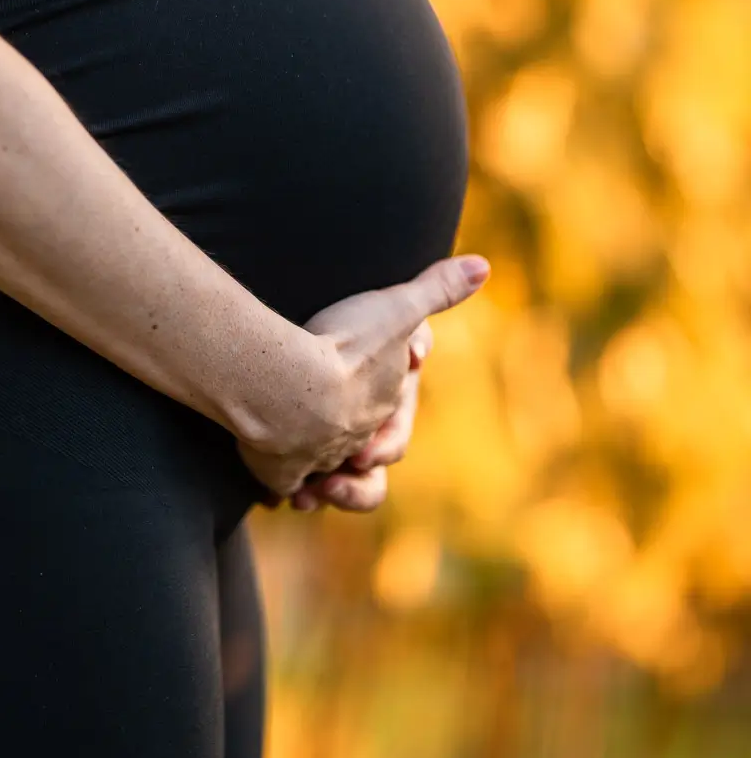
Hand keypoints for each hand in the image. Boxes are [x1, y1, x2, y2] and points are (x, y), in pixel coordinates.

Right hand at [236, 255, 488, 504]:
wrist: (288, 388)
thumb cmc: (346, 348)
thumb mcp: (396, 308)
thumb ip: (436, 290)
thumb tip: (483, 268)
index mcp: (385, 410)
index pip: (396, 426)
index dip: (389, 418)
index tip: (376, 394)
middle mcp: (356, 441)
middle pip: (365, 459)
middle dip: (360, 456)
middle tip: (353, 449)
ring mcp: (317, 462)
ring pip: (329, 481)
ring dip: (325, 483)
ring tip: (315, 481)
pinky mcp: (278, 474)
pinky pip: (283, 488)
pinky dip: (281, 489)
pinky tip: (274, 486)